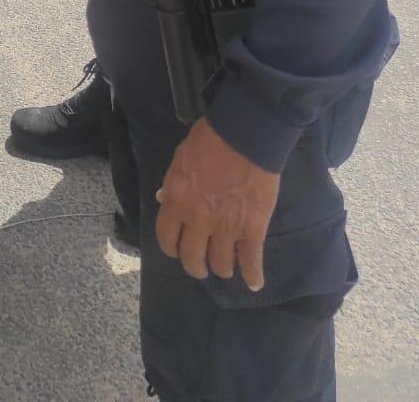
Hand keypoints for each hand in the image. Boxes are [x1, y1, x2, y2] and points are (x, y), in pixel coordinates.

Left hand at [155, 117, 280, 289]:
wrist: (245, 135)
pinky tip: (254, 282)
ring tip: (225, 266)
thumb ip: (172, 184)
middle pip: (192, 259)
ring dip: (222, 268)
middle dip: (195, 266)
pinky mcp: (253, 229)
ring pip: (220, 264)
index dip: (172, 248)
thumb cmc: (209, 141)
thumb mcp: (180, 160)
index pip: (167, 239)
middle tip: (200, 265)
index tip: (178, 248)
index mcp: (178, 201)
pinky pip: (251, 261)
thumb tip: (165, 200)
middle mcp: (199, 220)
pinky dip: (253, 275)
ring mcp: (227, 227)